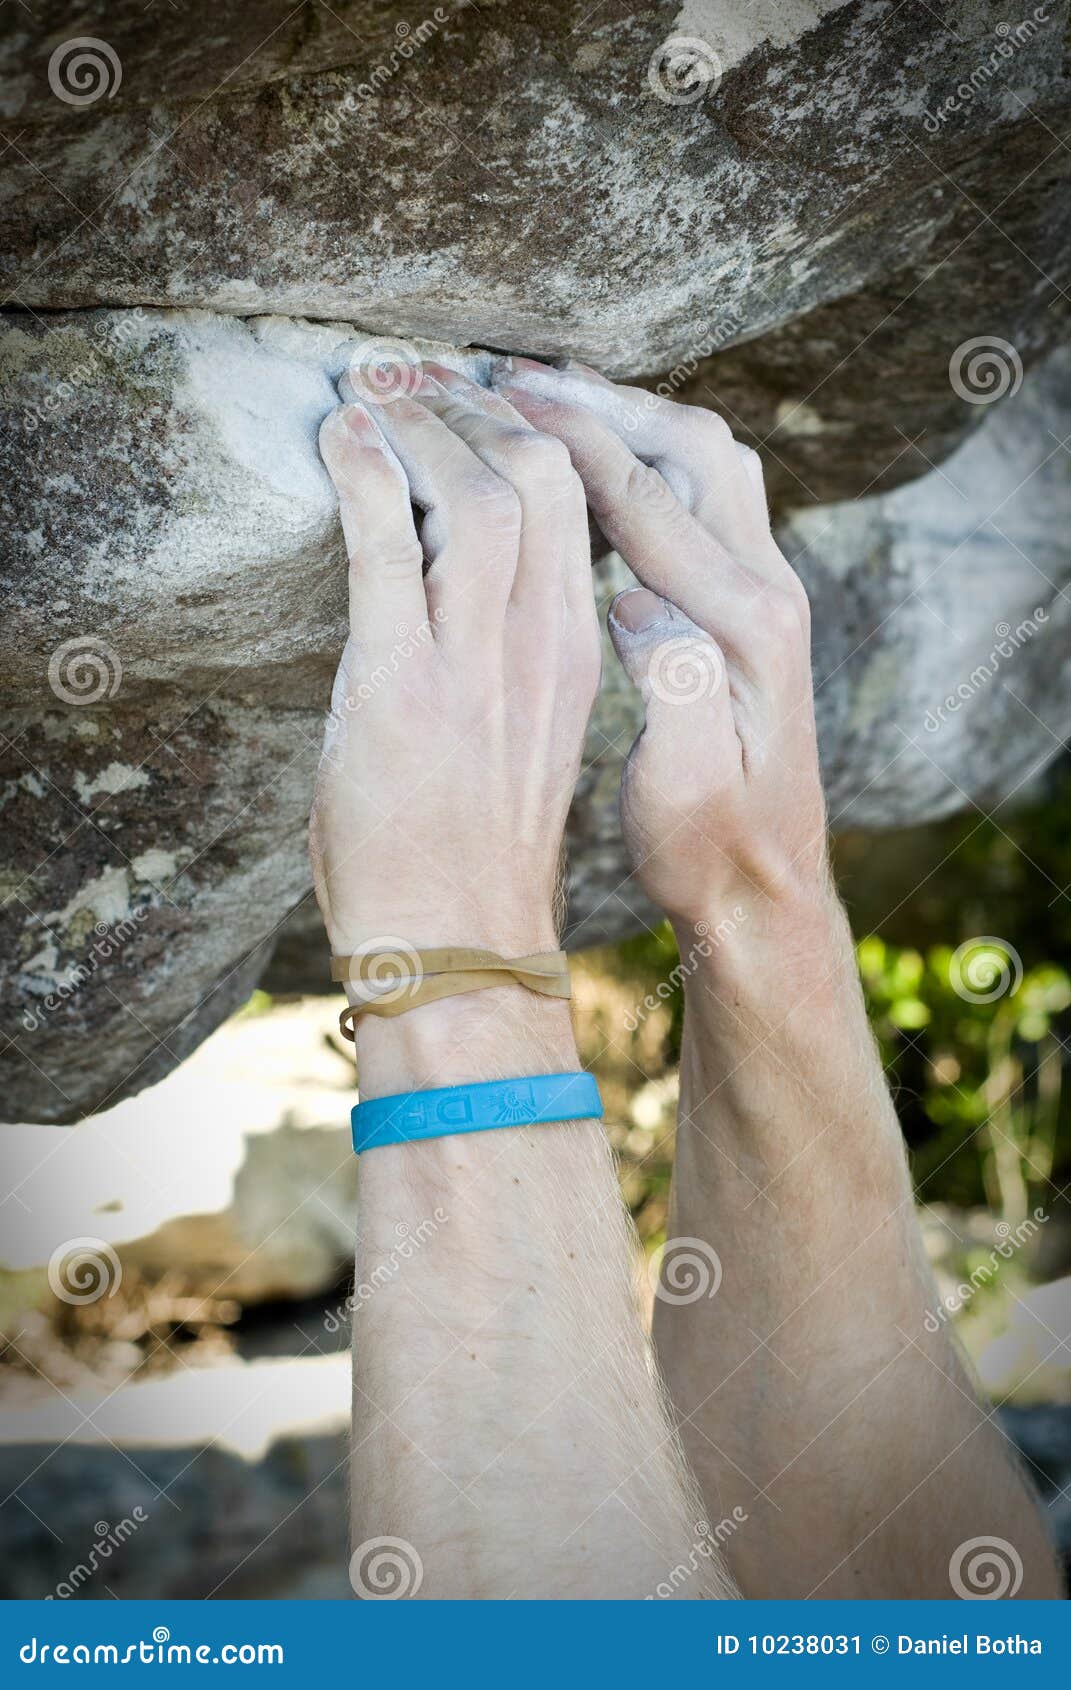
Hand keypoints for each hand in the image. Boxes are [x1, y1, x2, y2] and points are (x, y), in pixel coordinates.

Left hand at [313, 363, 600, 970]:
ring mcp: (474, 663)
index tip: (482, 396)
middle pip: (538, 474)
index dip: (529, 430)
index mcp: (574, 653)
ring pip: (473, 491)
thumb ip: (512, 656)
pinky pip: (385, 544)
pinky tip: (339, 436)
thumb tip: (461, 588)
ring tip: (373, 393)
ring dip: (417, 423)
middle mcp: (539, 645)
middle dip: (476, 404)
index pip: (579, 504)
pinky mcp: (400, 685)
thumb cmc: (476, 849)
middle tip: (419, 375)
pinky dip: (362, 473)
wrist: (456, 944)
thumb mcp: (526, 735)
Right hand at [490, 359, 828, 944]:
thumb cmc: (709, 851)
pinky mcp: (755, 608)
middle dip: (604, 401)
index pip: (650, 500)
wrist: (767, 886)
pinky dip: (649, 459)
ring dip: (632, 418)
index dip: (575, 437)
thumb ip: (674, 690)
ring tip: (551, 394)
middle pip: (691, 450)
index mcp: (743, 627)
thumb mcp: (685, 793)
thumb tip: (637, 603)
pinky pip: (706, 498)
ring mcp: (768, 593)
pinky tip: (598, 462)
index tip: (503, 393)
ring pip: (707, 463)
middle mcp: (768, 592)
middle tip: (518, 371)